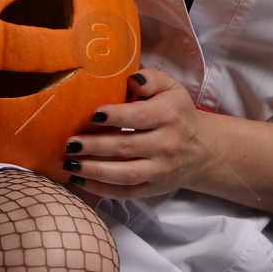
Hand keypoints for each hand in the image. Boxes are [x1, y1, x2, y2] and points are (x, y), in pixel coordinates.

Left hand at [60, 69, 207, 199]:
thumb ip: (151, 79)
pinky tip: (79, 179)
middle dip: (95, 146)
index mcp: (168, 116)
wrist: (203, 150)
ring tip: (69, 163)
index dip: (115, 116)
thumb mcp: (172, 88)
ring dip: (94, 170)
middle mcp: (165, 145)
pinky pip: (126, 192)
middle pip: (126, 147)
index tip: (92, 114)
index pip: (139, 117)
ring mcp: (159, 170)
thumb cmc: (178, 113)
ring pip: (125, 174)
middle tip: (69, 143)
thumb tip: (131, 79)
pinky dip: (101, 189)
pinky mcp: (153, 188)